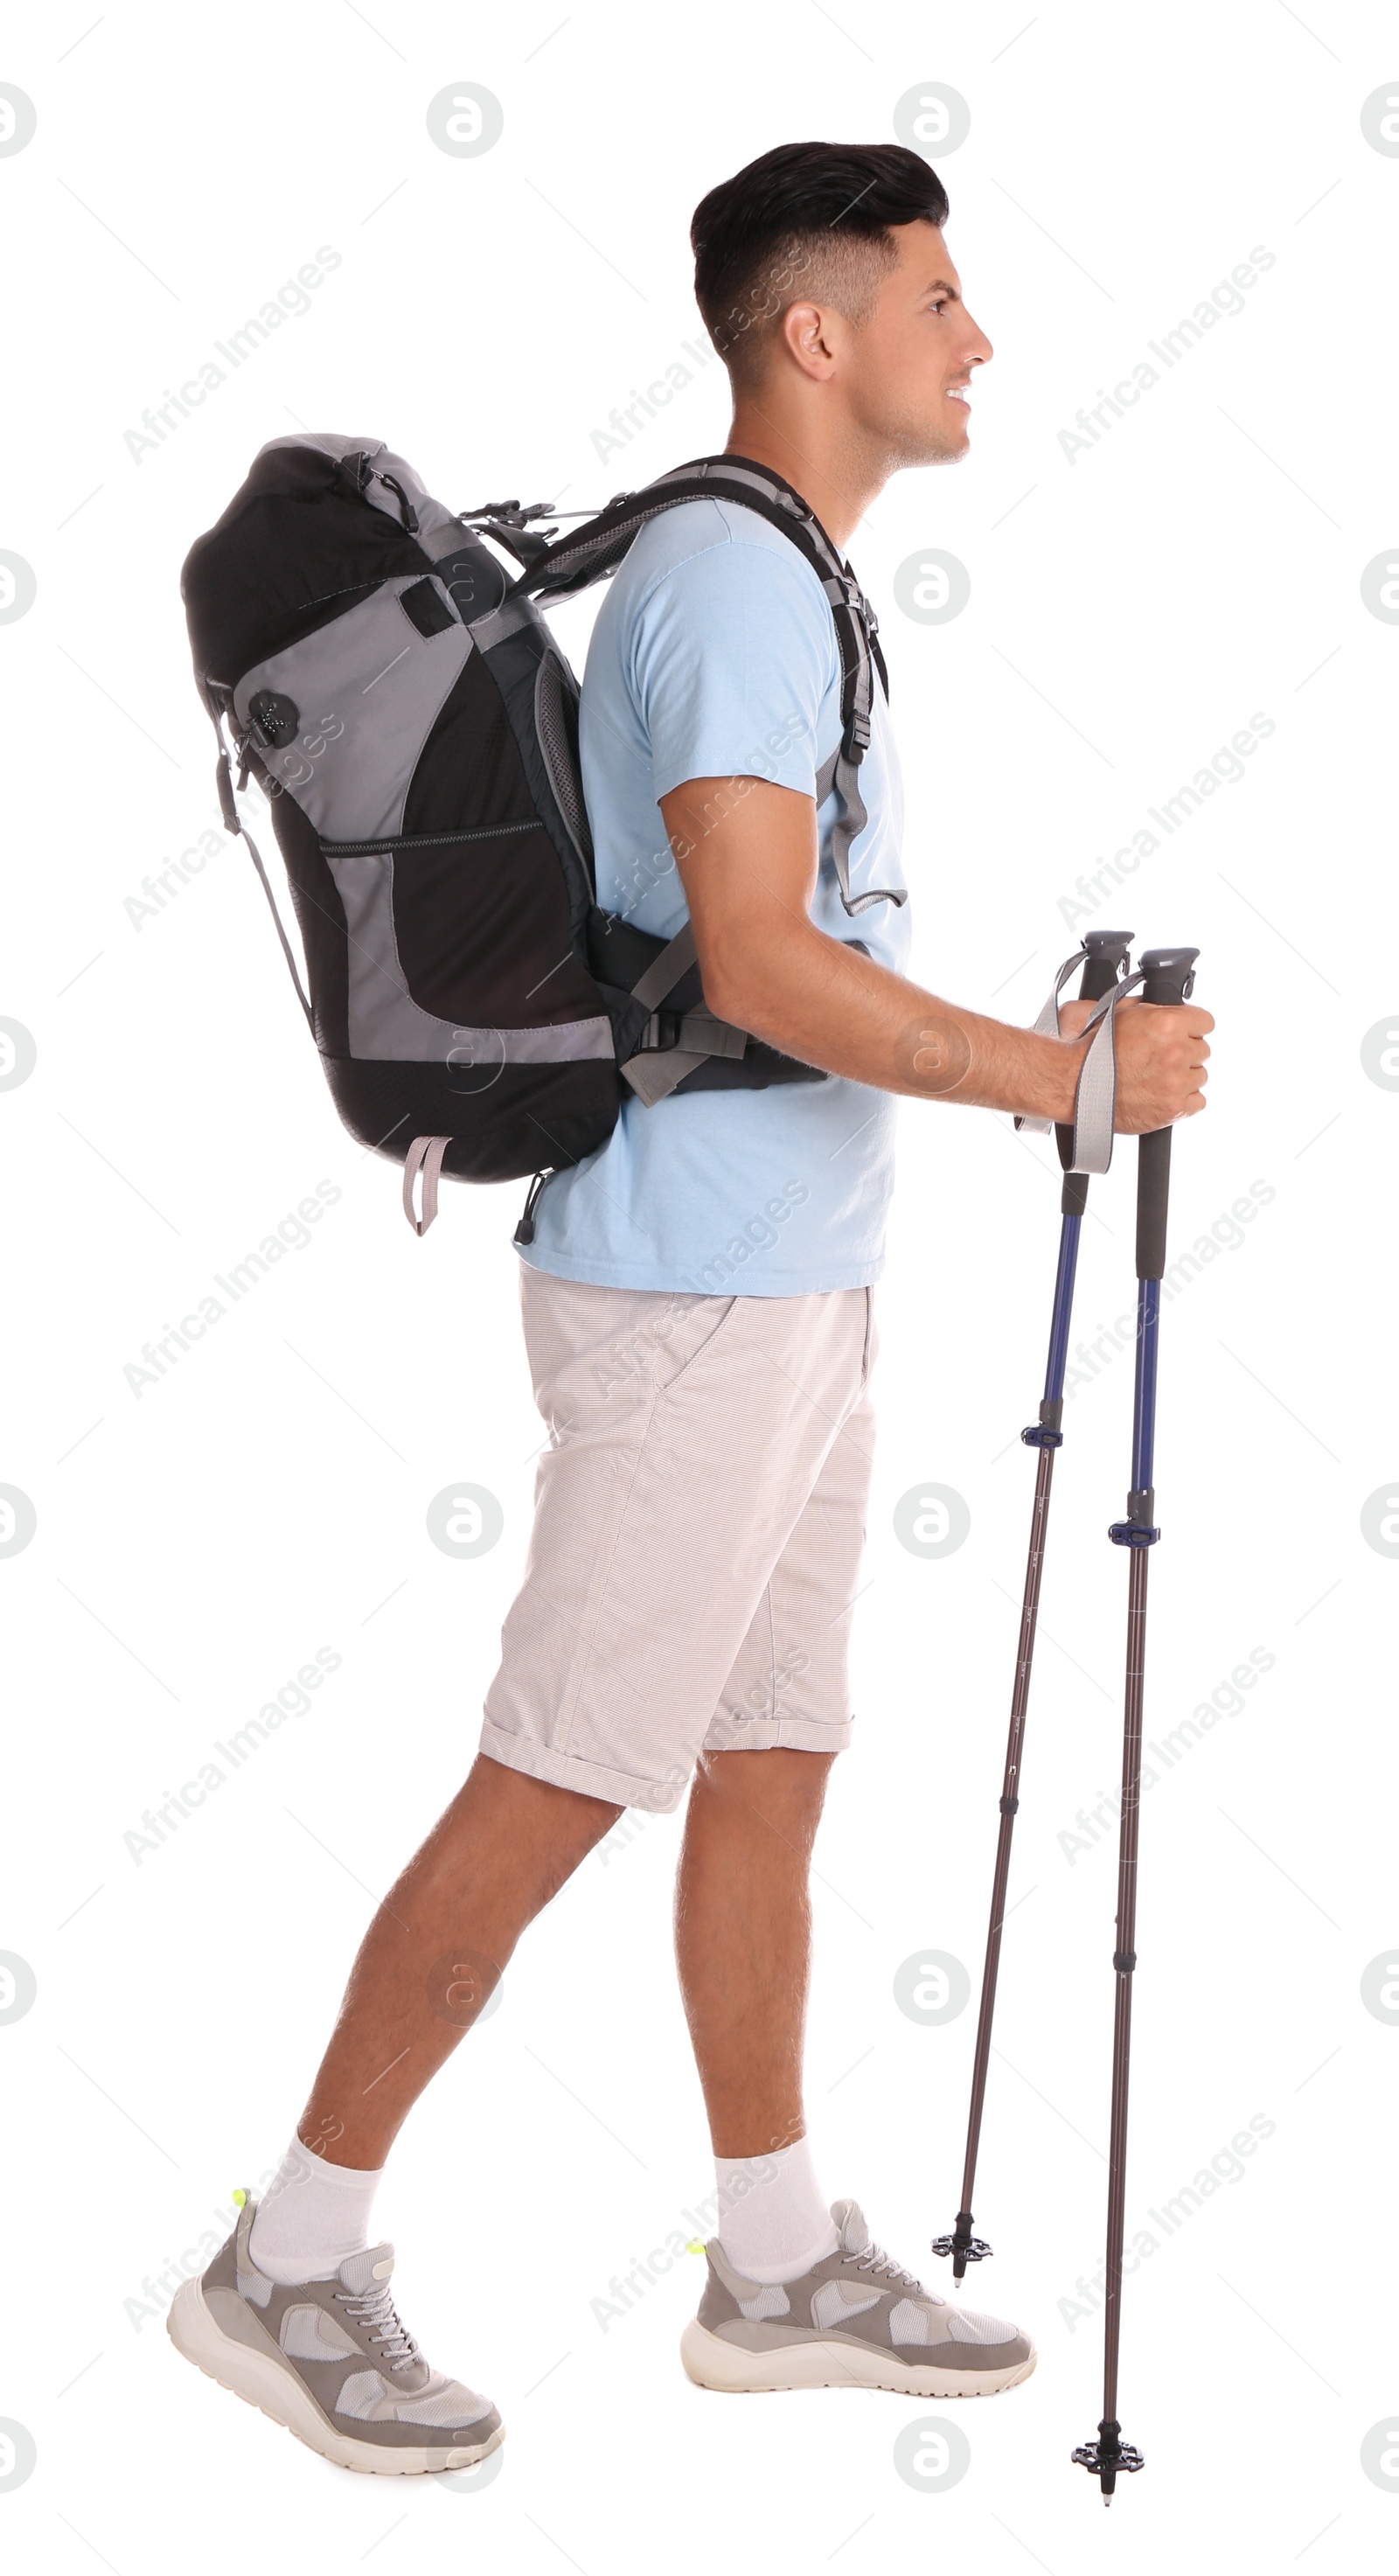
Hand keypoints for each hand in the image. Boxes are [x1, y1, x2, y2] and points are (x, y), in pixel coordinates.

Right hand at [1059, 995, 1212, 1132]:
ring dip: (1183, 1077)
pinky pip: (1197, 1101)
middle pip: (1202, 1050)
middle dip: (1184, 1053)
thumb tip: (1170, 1006)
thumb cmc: (1092, 1050)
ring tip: (1156, 1078)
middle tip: (1159, 1059)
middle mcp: (1176, 1051)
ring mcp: (1176, 1082)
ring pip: (1200, 1076)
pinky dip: (1183, 1100)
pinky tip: (1161, 1094)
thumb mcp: (1120, 1013)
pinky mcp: (1174, 1108)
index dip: (1191, 1028)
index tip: (1181, 1035)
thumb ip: (1152, 1008)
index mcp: (1168, 1023)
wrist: (1074, 1084)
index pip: (1206, 1022)